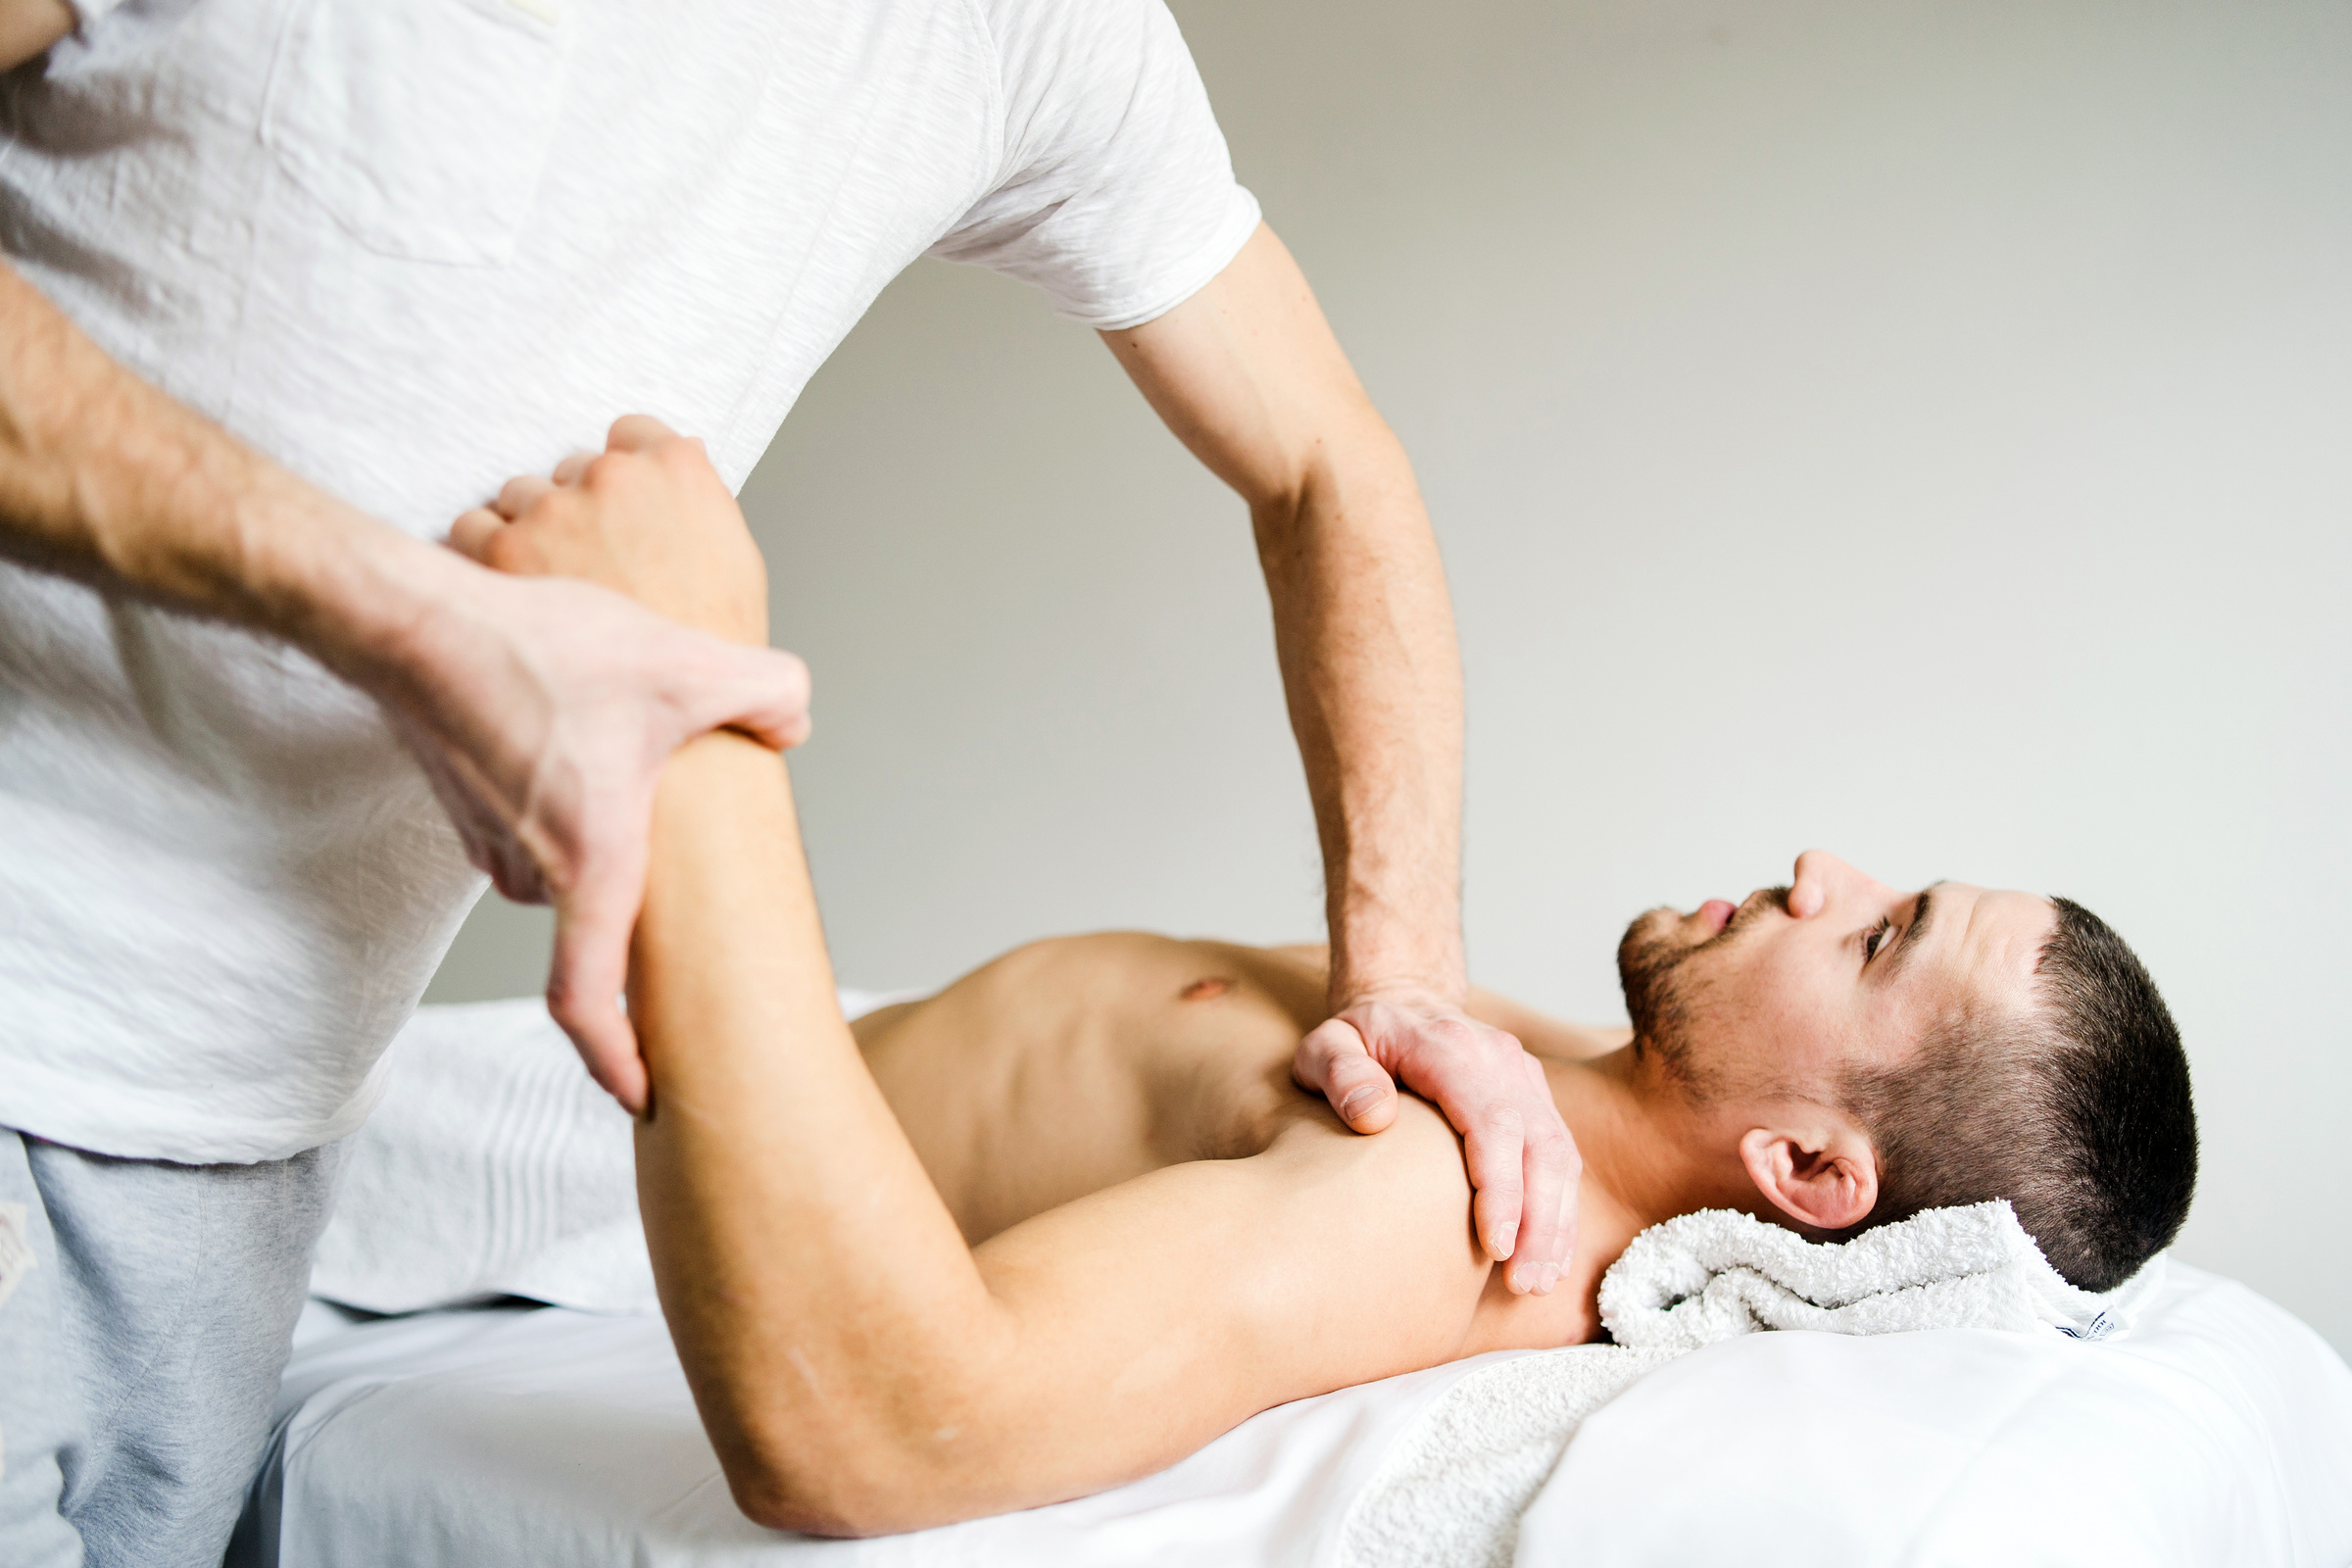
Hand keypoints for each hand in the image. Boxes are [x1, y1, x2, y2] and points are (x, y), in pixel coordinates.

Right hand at [408, 416, 808, 1110]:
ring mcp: (486, 834)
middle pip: (588, 916)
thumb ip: (765, 691)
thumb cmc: (536, 654)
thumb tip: (796, 718)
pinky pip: (523, 822)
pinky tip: (576, 739)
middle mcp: (531, 866)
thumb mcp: (682, 664)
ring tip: (626, 780)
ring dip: (590, 838)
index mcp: (588, 864)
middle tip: (674, 889)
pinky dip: (554, 800)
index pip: (588, 1000)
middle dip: (628, 910)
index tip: (641, 1098)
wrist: (411, 622)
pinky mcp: (460, 795)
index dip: (614, 1061)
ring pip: (556, 864)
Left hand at [1293, 995, 1578, 1294]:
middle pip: (1540, 1143)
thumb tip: (1374, 1116)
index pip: (1492, 1121)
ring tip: (1537, 1282)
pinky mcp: (1536, 1097)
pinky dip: (1559, 1209)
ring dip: (1556, 1222)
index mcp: (1451, 1047)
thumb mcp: (1326, 1046)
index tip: (1495, 1246)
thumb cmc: (1357, 1038)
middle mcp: (1500, 1059)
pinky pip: (1561, 1156)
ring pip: (1561, 1153)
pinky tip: (1549, 1256)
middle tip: (1524, 1283)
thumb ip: (1342, 1075)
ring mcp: (1524, 1076)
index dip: (1501, 1187)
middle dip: (1539, 1219)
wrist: (1400, 1003)